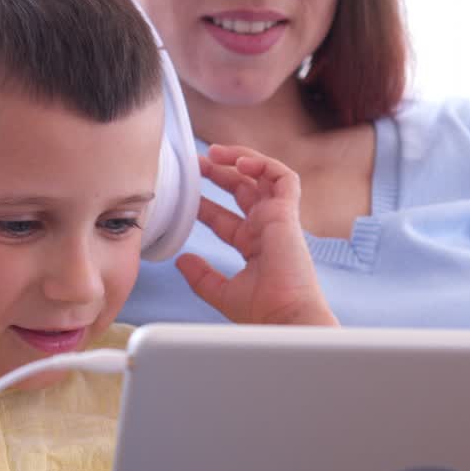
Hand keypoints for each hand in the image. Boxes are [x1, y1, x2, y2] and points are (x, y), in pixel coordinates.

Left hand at [175, 144, 335, 326]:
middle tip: (197, 163)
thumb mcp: (221, 291)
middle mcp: (266, 228)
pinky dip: (264, 165)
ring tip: (216, 152)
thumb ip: (201, 275)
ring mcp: (278, 219)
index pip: (225, 217)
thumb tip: (181, 260)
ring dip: (241, 159)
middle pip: (243, 190)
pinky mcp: (288, 214)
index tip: (184, 193)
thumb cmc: (263, 311)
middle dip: (220, 173)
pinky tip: (241, 163)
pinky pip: (284, 178)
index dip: (205, 202)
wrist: (285, 317)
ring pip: (265, 176)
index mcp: (252, 245)